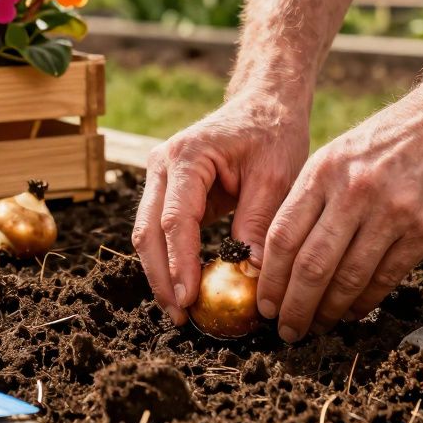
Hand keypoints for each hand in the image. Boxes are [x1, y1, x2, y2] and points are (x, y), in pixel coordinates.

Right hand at [132, 89, 309, 324]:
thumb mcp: (275, 178)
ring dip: (161, 274)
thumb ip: (258, 223)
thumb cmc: (273, 135)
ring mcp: (160, 177)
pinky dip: (170, 260)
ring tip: (181, 311)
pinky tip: (186, 288)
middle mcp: (162, 164)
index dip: (180, 263)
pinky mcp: (168, 191)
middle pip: (148, 231)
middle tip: (181, 316)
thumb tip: (249, 273)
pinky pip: (161, 231)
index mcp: (187, 156)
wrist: (264, 105)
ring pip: (147, 234)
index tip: (189, 299)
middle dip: (161, 278)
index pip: (175, 219)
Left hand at [256, 88, 422, 341]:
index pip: (283, 236)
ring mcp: (392, 212)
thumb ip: (311, 198)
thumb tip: (280, 256)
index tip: (264, 304)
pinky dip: (365, 301)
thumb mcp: (339, 153)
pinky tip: (352, 311)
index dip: (270, 279)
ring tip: (317, 326)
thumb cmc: (389, 139)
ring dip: (328, 311)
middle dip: (294, 306)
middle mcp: (354, 192)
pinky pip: (386, 278)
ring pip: (348, 278)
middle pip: (311, 265)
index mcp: (324, 171)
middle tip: (286, 330)